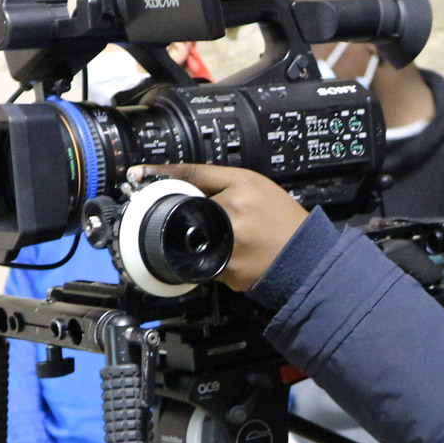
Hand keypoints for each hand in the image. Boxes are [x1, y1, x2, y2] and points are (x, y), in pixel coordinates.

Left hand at [131, 164, 308, 290]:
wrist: (305, 258)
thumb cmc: (282, 221)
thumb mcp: (256, 186)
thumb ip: (219, 182)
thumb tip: (181, 184)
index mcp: (241, 188)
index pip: (192, 174)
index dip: (162, 172)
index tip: (138, 173)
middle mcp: (233, 214)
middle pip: (187, 208)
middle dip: (188, 214)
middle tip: (205, 219)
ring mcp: (228, 244)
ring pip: (192, 236)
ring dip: (200, 238)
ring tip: (231, 238)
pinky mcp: (226, 270)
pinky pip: (203, 260)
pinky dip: (211, 257)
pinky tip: (233, 254)